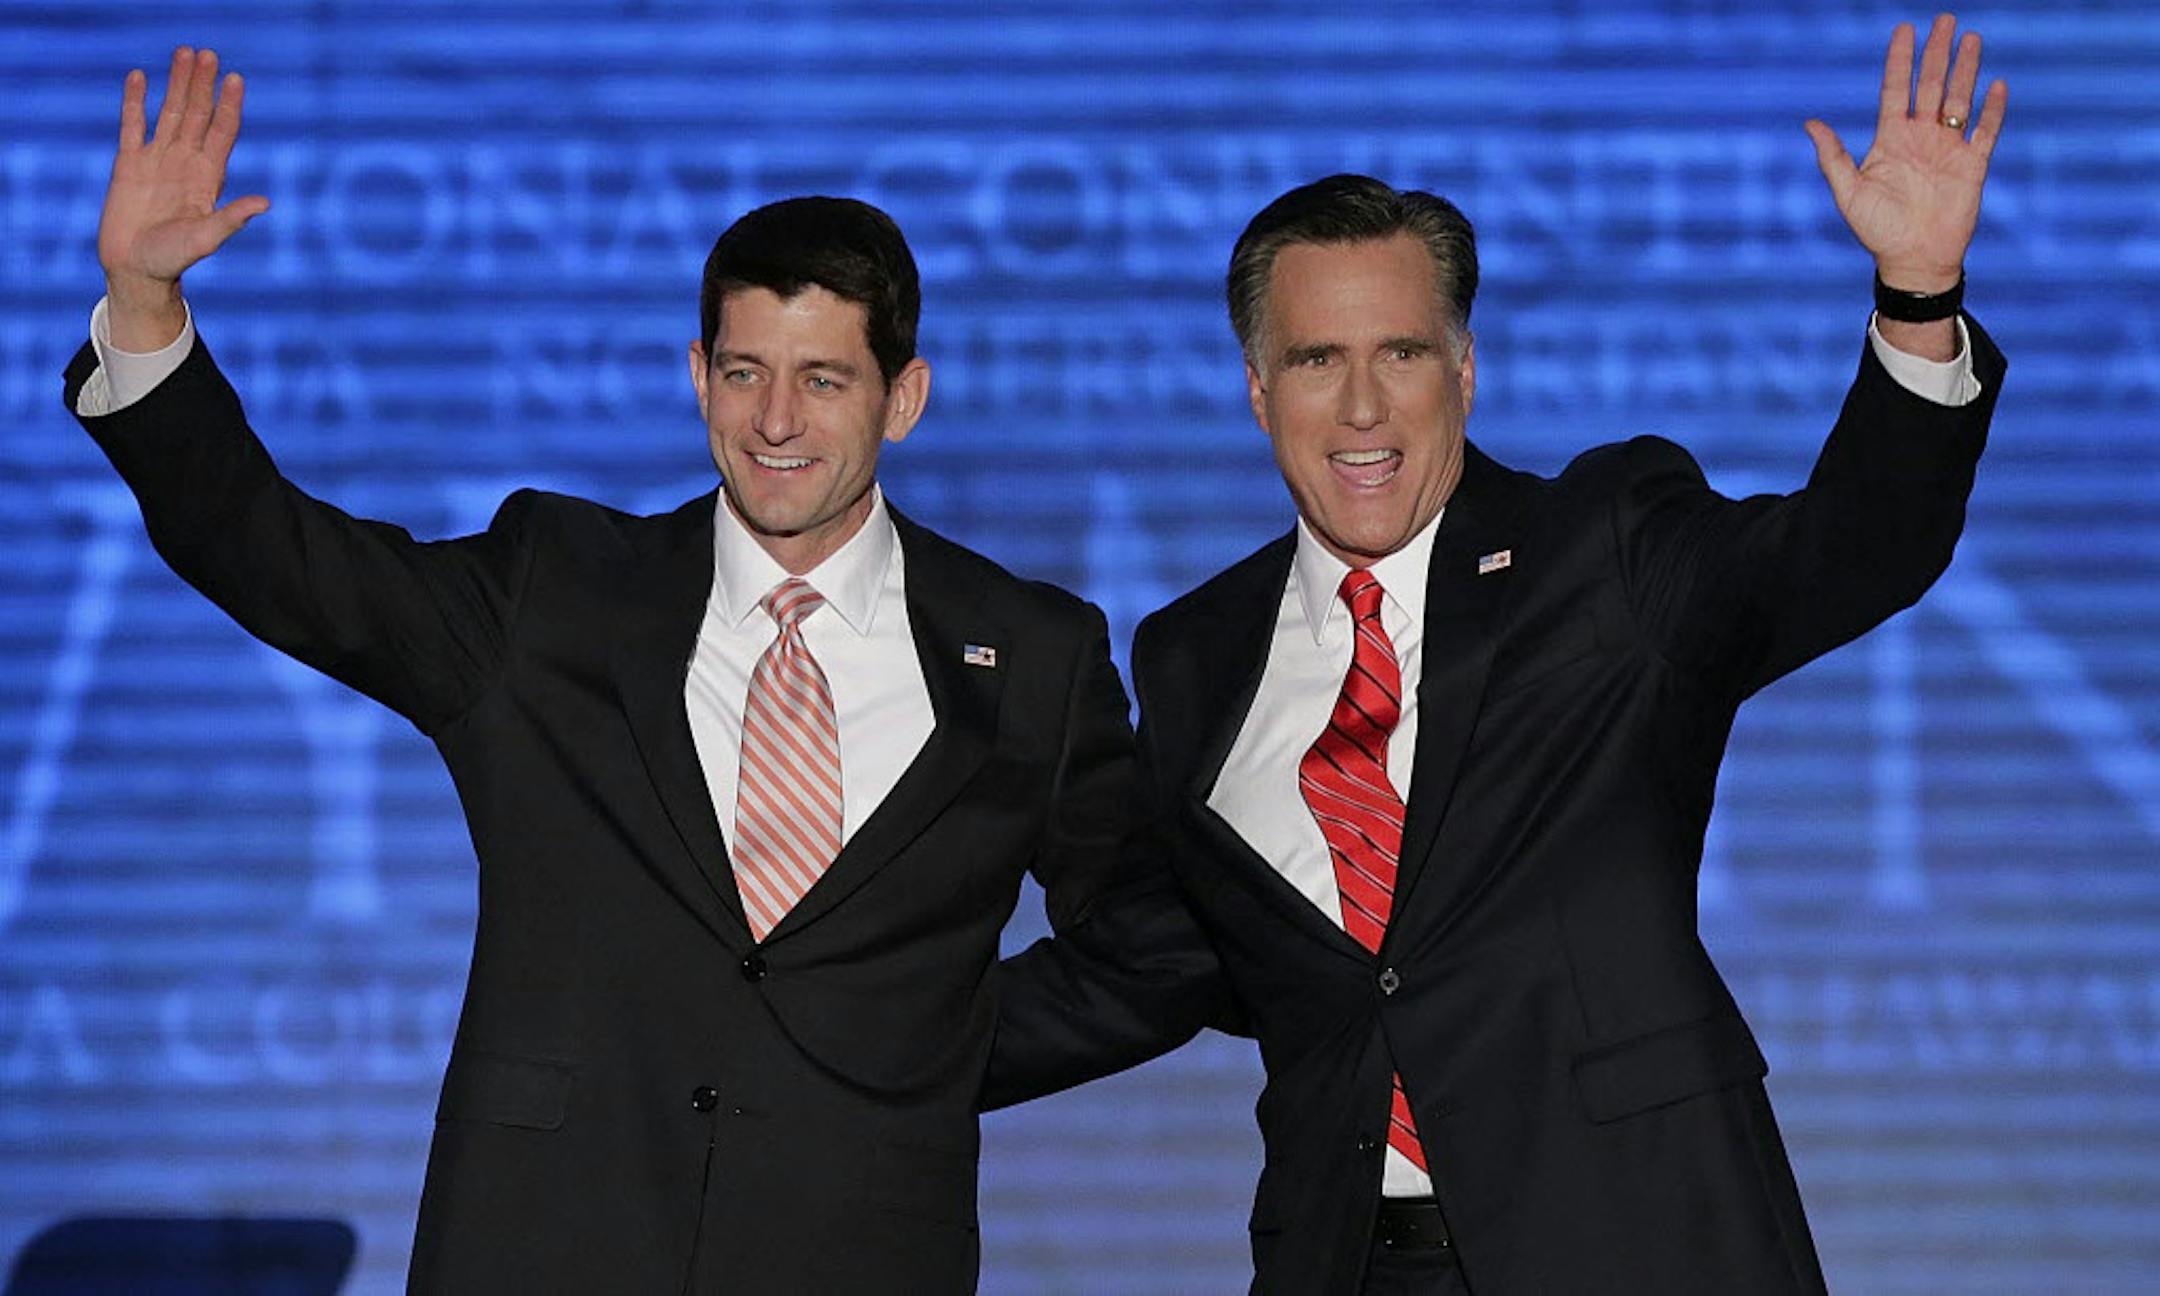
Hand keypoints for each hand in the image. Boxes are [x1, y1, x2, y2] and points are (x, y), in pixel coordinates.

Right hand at [98, 47, 268, 346]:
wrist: (136, 269)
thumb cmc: (174, 258)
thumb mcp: (207, 238)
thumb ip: (232, 217)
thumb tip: (265, 203)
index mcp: (208, 176)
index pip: (223, 131)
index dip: (230, 105)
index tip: (236, 78)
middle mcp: (185, 162)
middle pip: (198, 114)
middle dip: (203, 85)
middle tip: (208, 53)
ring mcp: (157, 160)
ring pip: (169, 112)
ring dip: (177, 84)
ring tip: (183, 54)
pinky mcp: (128, 164)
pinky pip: (133, 125)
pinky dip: (135, 101)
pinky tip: (140, 77)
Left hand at [1804, 14, 2006, 293]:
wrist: (1913, 260)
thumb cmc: (1876, 230)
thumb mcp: (1848, 192)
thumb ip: (1833, 156)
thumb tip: (1811, 122)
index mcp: (1890, 139)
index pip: (1896, 90)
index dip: (1899, 60)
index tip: (1904, 29)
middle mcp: (1921, 138)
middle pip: (1931, 85)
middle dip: (1936, 53)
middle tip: (1944, 19)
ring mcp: (1948, 149)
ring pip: (1960, 99)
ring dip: (1966, 69)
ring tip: (1971, 38)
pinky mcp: (1972, 165)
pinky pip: (1986, 131)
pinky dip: (1993, 109)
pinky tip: (1997, 84)